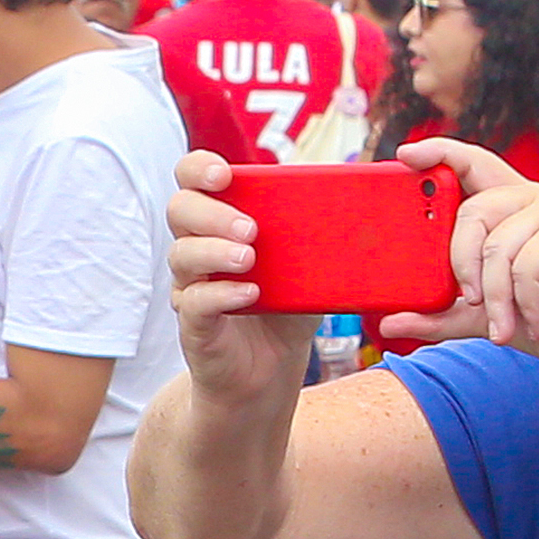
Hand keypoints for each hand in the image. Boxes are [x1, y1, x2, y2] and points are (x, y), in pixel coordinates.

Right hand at [162, 146, 305, 408]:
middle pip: (180, 210)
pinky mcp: (195, 324)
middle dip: (212, 212)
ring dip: (215, 251)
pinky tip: (250, 294)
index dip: (199, 168)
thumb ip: (318, 231)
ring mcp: (191, 286)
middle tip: (251, 229)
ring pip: (181, 255)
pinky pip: (194, 302)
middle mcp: (198, 247)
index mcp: (220, 221)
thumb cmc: (288, 308)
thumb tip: (358, 196)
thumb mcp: (308, 265)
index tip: (224, 174)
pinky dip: (222, 294)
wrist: (273, 370)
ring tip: (250, 259)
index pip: (191, 178)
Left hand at [408, 137, 538, 382]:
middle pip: (472, 212)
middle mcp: (537, 197)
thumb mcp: (485, 316)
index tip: (406, 155)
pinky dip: (524, 301)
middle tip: (473, 301)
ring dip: (497, 297)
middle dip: (462, 264)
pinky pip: (525, 264)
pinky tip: (537, 318)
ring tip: (508, 324)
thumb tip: (390, 322)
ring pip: (497, 246)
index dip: (440, 153)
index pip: (473, 165)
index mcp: (514, 206)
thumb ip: (440, 314)